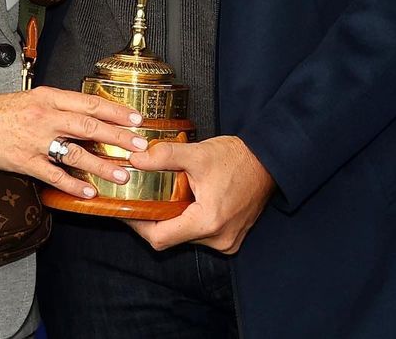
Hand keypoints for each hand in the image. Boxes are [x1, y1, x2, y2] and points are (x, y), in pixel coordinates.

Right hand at [0, 86, 149, 201]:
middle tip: (140, 146)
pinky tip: (89, 192)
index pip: (90, 102)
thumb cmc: (3, 110)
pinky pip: (54, 176)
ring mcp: (36, 140)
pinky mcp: (25, 161)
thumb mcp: (34, 98)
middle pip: (89, 126)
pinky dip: (73, 185)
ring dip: (102, 165)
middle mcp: (46, 117)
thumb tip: (90, 113)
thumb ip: (60, 105)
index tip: (137, 119)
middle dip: (118, 137)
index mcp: (50, 98)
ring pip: (76, 153)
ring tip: (123, 175)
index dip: (116, 111)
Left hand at [128, 136, 274, 253]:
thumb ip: (164, 156)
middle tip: (141, 199)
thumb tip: (135, 159)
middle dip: (155, 219)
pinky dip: (190, 220)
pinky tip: (187, 201)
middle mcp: (218, 239)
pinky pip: (201, 235)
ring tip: (164, 196)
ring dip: (173, 219)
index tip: (127, 211)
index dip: (139, 225)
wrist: (268, 161)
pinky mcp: (231, 237)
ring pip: (186, 236)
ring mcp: (226, 241)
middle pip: (172, 238)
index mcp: (207, 222)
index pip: (160, 238)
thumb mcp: (197, 154)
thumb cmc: (236, 158)